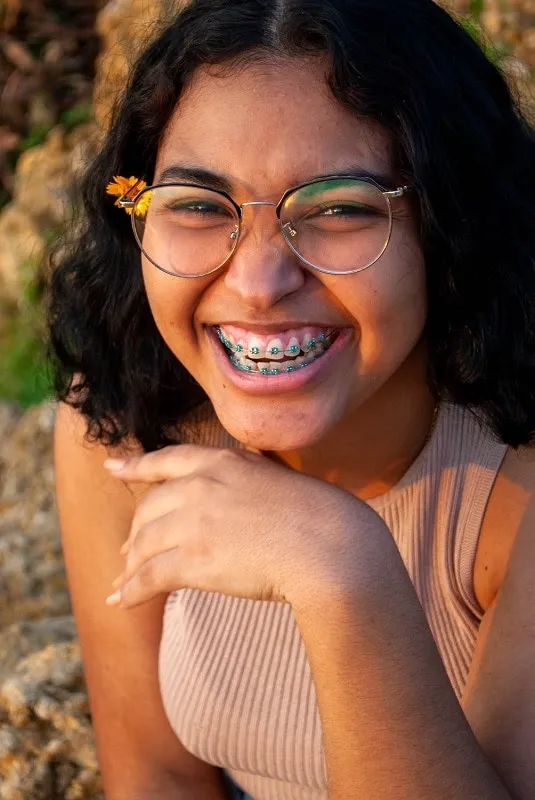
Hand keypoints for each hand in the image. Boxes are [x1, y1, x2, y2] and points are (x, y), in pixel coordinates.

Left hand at [103, 445, 363, 608]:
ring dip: (131, 565)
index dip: (136, 465)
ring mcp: (194, 521)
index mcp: (222, 460)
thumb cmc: (320, 515)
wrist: (331, 546)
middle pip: (148, 508)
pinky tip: (122, 602)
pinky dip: (131, 591)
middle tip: (131, 550)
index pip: (166, 459)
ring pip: (144, 543)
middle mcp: (200, 485)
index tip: (113, 468)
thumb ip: (248, 478)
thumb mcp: (277, 477)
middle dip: (136, 532)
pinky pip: (150, 576)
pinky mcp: (194, 560)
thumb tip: (240, 488)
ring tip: (125, 582)